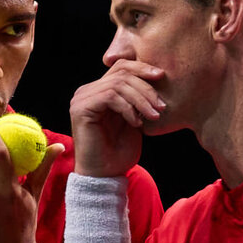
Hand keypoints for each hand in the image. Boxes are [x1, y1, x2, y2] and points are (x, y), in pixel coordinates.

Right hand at [69, 59, 164, 176]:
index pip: (121, 67)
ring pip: (118, 84)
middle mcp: (87, 91)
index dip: (142, 68)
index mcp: (99, 90)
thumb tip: (156, 77)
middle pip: (121, 72)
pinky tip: (136, 123)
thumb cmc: (120, 151)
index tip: (162, 76)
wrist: (105, 176)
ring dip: (141, 99)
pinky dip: (128, 108)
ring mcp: (81, 99)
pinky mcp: (81, 108)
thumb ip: (137, 99)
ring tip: (154, 116)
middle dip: (146, 87)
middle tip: (161, 106)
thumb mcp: (135, 119)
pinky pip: (109, 97)